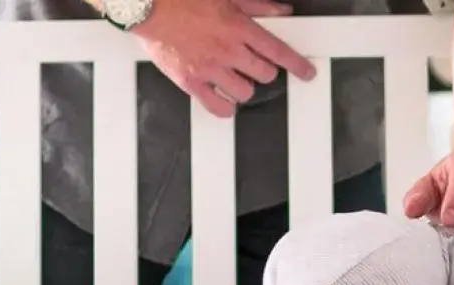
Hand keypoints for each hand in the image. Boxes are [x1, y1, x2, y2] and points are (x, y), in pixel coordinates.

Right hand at [131, 0, 316, 117]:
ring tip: (236, 78)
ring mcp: (209, 68)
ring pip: (245, 92)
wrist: (147, 6)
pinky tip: (223, 97)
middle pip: (265, 74)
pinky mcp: (190, 82)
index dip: (297, 65)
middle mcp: (227, 51)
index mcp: (238, 27)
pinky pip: (217, 106)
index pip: (278, 51)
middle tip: (254, 65)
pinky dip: (225, 106)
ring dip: (245, 87)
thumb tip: (281, 12)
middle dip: (264, 70)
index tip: (306, 73)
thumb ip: (258, 4)